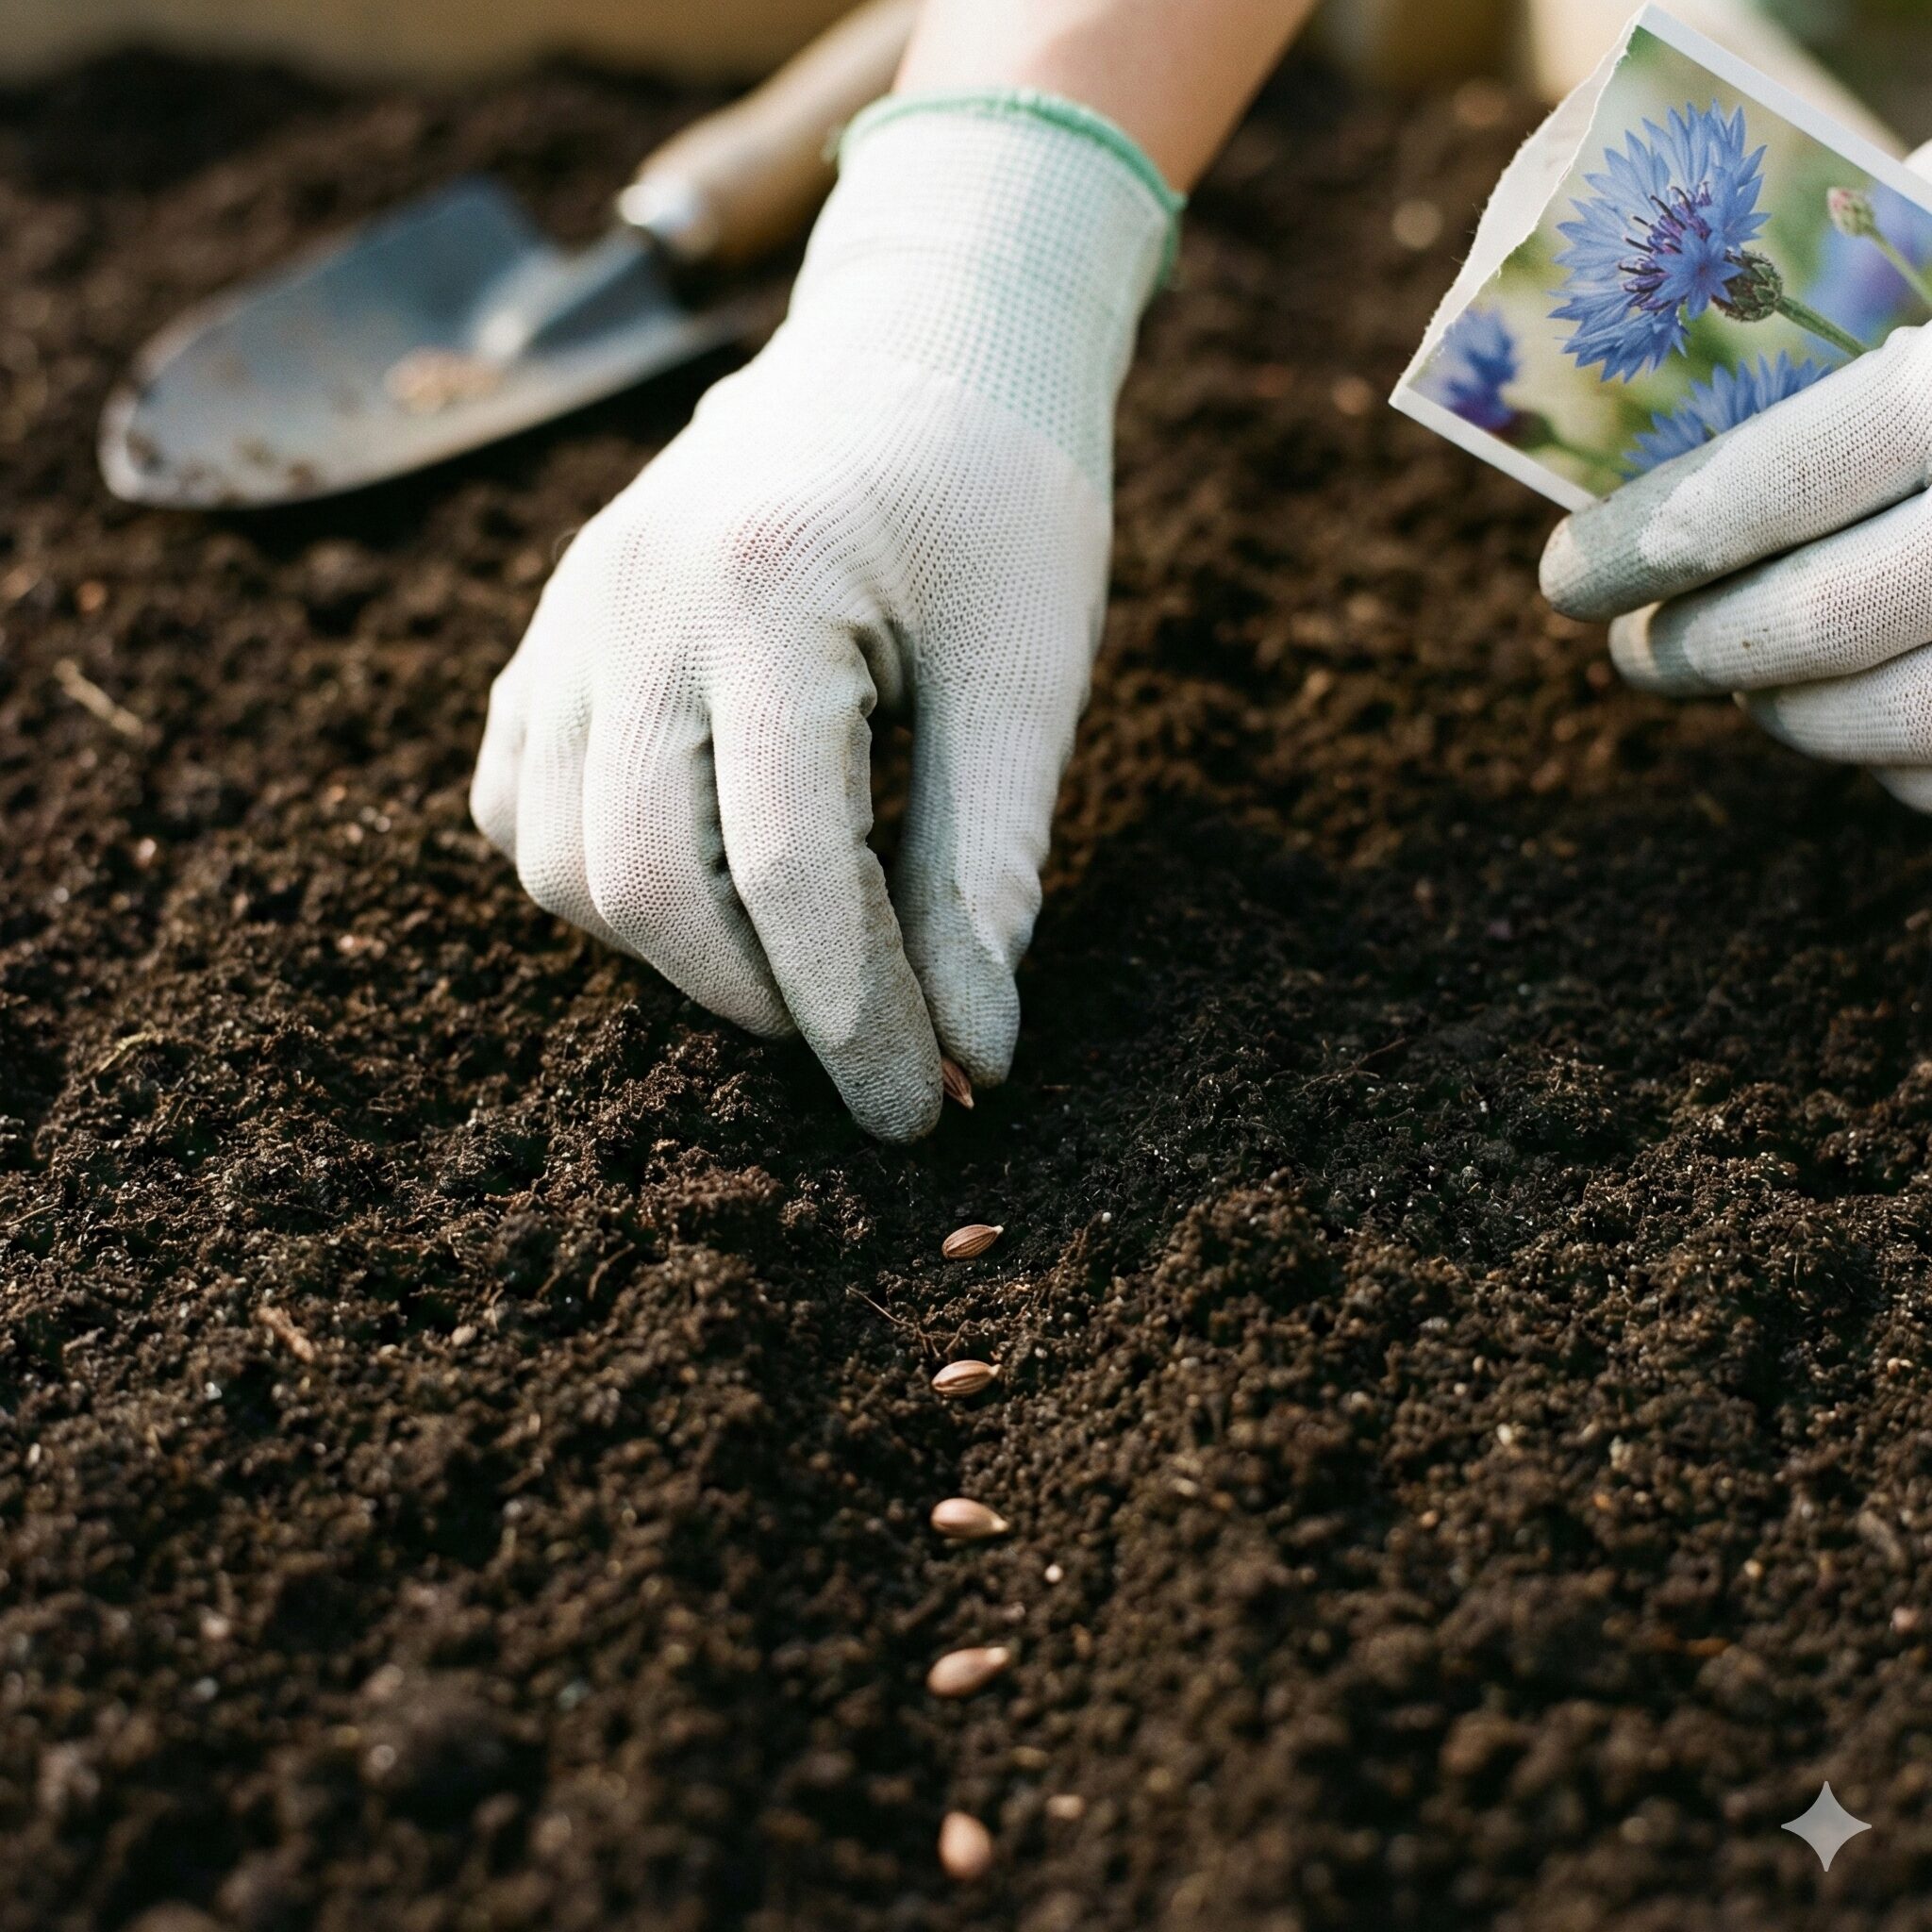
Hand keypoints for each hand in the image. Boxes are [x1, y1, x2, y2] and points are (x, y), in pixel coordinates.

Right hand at [470, 97, 1174, 1138]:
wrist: (913, 351)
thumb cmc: (998, 502)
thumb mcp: (1028, 671)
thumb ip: (988, 863)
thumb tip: (970, 1051)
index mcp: (767, 588)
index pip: (791, 869)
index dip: (859, 1018)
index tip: (924, 1106)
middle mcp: (629, 598)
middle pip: (643, 886)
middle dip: (762, 1008)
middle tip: (869, 1042)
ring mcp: (570, 613)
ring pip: (562, 864)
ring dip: (678, 955)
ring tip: (799, 961)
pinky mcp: (549, 635)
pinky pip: (522, 808)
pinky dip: (602, 883)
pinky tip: (707, 888)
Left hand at [1541, 142, 1931, 810]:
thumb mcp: (1926, 250)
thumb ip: (1805, 291)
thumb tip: (1610, 327)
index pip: (1779, 481)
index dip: (1645, 543)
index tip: (1569, 573)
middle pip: (1817, 622)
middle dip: (1693, 648)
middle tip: (1637, 648)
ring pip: (1883, 721)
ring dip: (1780, 709)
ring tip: (1736, 673)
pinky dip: (1881, 754)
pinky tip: (1850, 701)